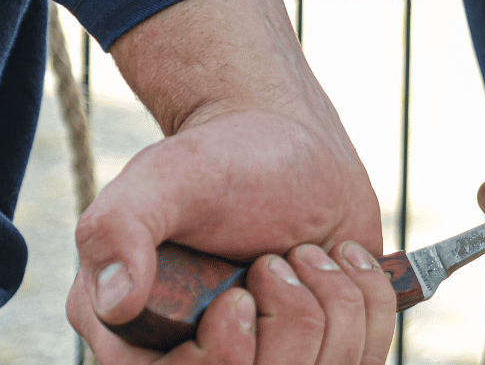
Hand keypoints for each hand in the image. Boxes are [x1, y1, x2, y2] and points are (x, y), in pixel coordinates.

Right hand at [65, 0, 394, 363]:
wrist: (287, 141)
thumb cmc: (217, 160)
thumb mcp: (162, 179)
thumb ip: (118, 230)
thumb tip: (116, 303)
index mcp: (141, 336)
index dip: (222, 355)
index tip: (239, 295)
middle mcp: (204, 355)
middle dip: (289, 319)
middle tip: (276, 259)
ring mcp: (272, 355)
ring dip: (332, 300)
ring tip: (307, 252)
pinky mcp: (327, 344)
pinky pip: (366, 356)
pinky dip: (368, 299)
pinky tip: (342, 259)